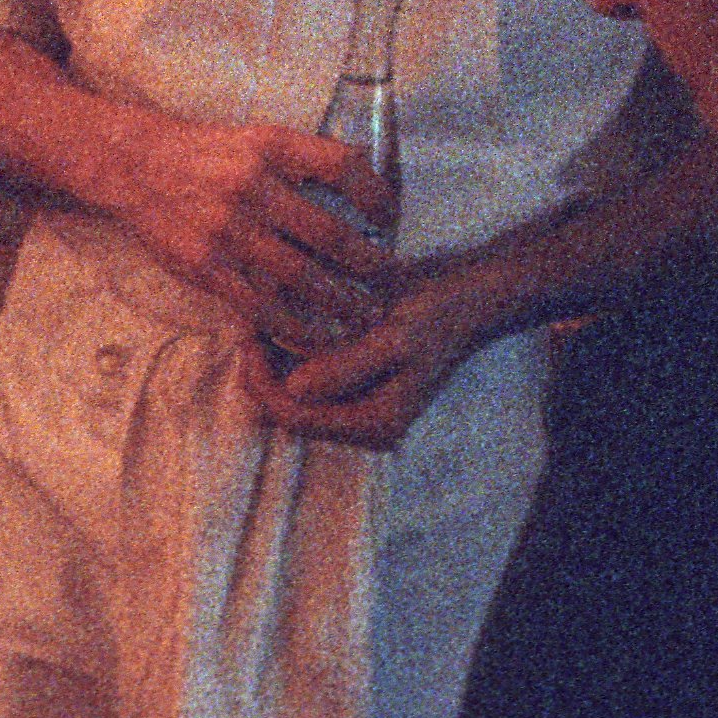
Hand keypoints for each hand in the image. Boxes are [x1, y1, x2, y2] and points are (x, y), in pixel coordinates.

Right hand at [95, 112, 395, 359]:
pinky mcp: (205, 266)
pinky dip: (292, 325)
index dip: (375, 194)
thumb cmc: (205, 155)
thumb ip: (303, 159)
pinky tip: (314, 336)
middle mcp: (252, 186)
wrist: (135, 165)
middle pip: (329, 231)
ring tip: (363, 317)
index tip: (388, 217)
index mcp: (272, 147)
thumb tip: (365, 177)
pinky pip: (259, 305)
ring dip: (339, 301)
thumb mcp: (256, 138)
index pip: (342, 166)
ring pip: (300, 275)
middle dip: (367, 262)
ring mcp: (227, 229)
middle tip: (390, 280)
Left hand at [234, 261, 501, 449]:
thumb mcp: (396, 336)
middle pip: (287, 411)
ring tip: (255, 317)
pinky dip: (288, 352)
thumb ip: (346, 367)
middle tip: (244, 321)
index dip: (261, 382)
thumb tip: (295, 388)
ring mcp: (359, 406)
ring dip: (271, 359)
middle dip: (261, 370)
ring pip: (292, 394)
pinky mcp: (356, 384)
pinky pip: (306, 377)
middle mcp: (364, 425)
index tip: (246, 336)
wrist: (473, 293)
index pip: (294, 418)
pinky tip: (279, 319)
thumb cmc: (439, 311)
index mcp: (374, 424)